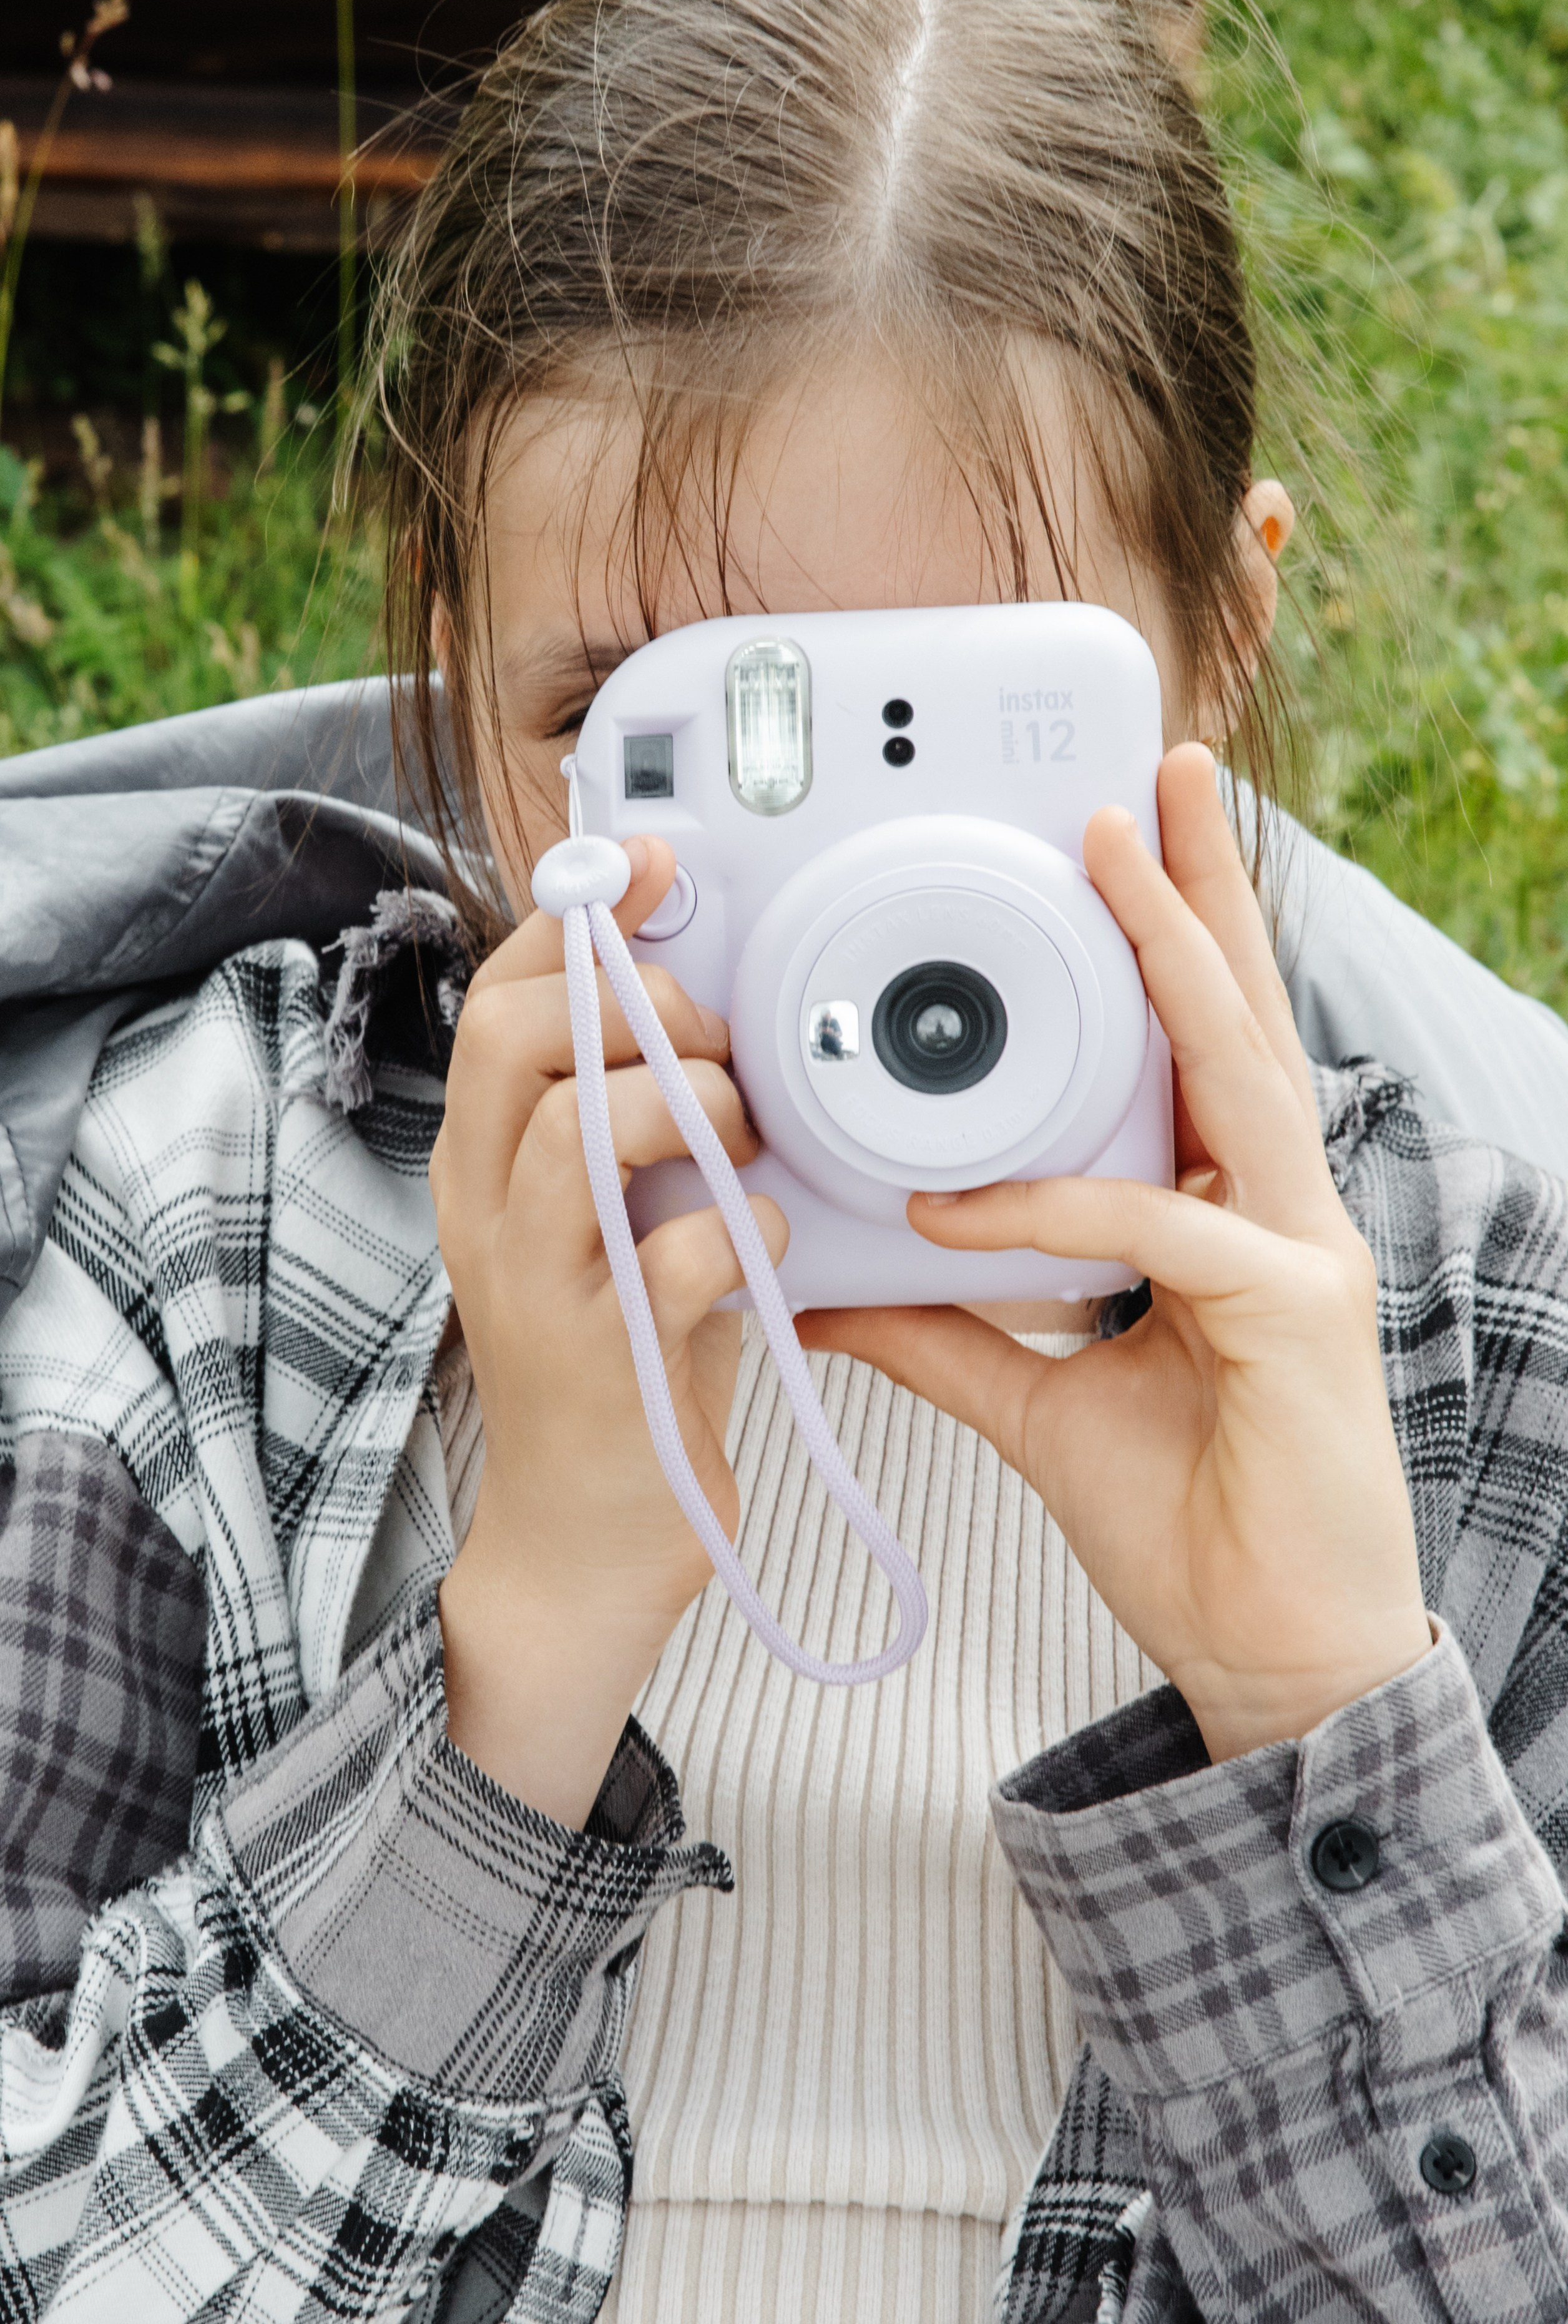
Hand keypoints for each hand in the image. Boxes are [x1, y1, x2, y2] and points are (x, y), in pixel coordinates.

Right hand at [433, 834, 785, 1822]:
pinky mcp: (602, 1360)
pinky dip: (740, 1234)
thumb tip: (706, 999)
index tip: (654, 869)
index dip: (578, 919)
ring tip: (742, 1145)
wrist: (586, 1543)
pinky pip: (674, 1252)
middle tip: (715, 1049)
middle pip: (516, 1037)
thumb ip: (636, 1120)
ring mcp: (535, 1287)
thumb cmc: (623, 1360)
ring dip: (690, 1109)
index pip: (498, 998)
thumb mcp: (612, 1218)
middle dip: (638, 1009)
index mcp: (484, 1163)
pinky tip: (760, 1252)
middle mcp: (486, 1211)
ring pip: (578, 1127)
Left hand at [800, 747, 1430, 1762]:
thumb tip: (837, 1278)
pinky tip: (966, 1199)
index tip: (1108, 848)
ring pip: (1238, 1074)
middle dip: (1198, 887)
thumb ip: (951, 1328)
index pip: (1195, 1052)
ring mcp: (1299, 1251)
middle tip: (1154, 774)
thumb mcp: (1038, 1400)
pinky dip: (1058, 1207)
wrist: (1271, 1650)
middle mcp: (1276, 1208)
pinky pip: (1161, 1229)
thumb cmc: (1189, 1515)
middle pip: (1240, 1018)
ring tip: (1118, 853)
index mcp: (1225, 1211)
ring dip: (1176, 957)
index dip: (1161, 945)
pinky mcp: (1296, 1316)